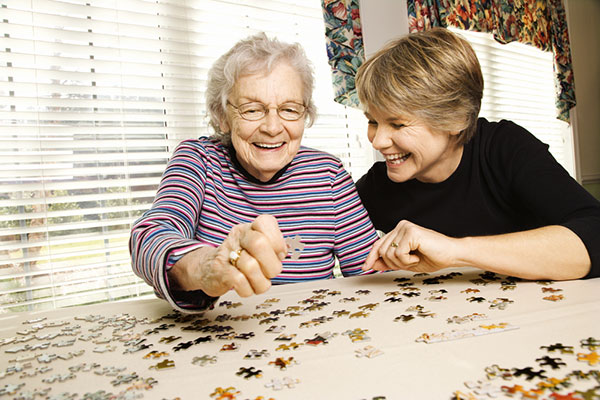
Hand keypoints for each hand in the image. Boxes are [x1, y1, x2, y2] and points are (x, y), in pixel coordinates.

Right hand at [171, 214, 286, 297]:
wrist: (208, 269)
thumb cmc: (239, 259)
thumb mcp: (258, 248)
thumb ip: (274, 247)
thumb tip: (287, 249)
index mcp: (250, 228)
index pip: (266, 222)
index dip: (277, 241)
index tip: (279, 253)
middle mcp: (238, 237)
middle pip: (259, 244)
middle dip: (272, 265)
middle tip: (270, 272)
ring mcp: (227, 252)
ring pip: (251, 267)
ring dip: (260, 282)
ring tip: (257, 282)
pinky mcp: (220, 270)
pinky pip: (239, 281)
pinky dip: (248, 289)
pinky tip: (246, 287)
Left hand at [362, 220, 458, 273]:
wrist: (452, 255)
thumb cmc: (433, 257)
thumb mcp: (406, 263)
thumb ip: (389, 262)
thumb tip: (371, 264)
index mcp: (398, 231)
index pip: (378, 244)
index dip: (371, 257)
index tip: (364, 268)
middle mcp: (400, 226)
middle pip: (381, 251)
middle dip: (393, 264)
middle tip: (410, 263)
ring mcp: (405, 227)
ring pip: (388, 253)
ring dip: (402, 263)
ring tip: (415, 259)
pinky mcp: (411, 232)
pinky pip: (398, 253)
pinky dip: (408, 261)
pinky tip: (418, 256)